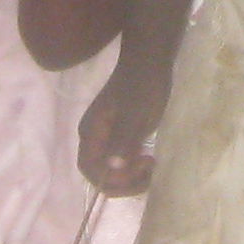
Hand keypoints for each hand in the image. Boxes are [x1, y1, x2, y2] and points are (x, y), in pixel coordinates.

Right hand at [78, 59, 170, 197]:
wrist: (150, 62)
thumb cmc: (142, 84)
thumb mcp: (135, 114)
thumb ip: (123, 140)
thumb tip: (112, 168)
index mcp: (91, 132)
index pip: (91, 169)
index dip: (112, 178)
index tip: (138, 168)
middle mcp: (94, 139)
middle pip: (100, 174)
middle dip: (124, 181)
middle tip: (149, 171)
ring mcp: (107, 138)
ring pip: (112, 171)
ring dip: (131, 177)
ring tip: (151, 165)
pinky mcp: (120, 137)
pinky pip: (121, 162)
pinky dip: (134, 169)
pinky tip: (149, 161)